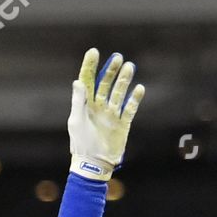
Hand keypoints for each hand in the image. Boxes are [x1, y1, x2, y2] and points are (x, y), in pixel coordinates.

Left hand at [68, 49, 144, 180]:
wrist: (93, 165)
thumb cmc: (81, 144)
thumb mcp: (76, 121)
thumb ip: (78, 101)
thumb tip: (78, 81)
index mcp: (85, 105)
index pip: (88, 81)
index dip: (90, 66)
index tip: (94, 52)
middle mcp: (99, 107)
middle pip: (106, 83)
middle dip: (111, 70)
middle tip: (117, 58)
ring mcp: (111, 115)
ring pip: (119, 93)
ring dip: (124, 80)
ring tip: (129, 67)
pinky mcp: (122, 124)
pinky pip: (130, 108)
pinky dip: (135, 99)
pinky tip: (139, 88)